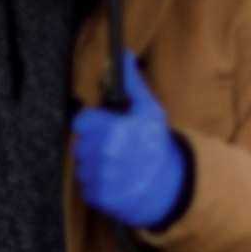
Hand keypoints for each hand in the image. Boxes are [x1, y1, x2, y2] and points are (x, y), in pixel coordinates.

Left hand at [72, 52, 186, 229]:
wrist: (170, 185)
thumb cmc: (158, 145)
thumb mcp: (149, 110)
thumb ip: (131, 83)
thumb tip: (123, 55)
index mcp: (111, 129)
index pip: (81, 121)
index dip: (93, 123)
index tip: (105, 127)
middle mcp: (102, 153)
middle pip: (81, 143)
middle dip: (95, 143)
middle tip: (116, 147)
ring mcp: (99, 176)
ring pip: (82, 165)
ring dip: (95, 164)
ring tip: (118, 164)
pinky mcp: (97, 196)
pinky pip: (87, 185)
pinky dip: (99, 184)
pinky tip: (116, 179)